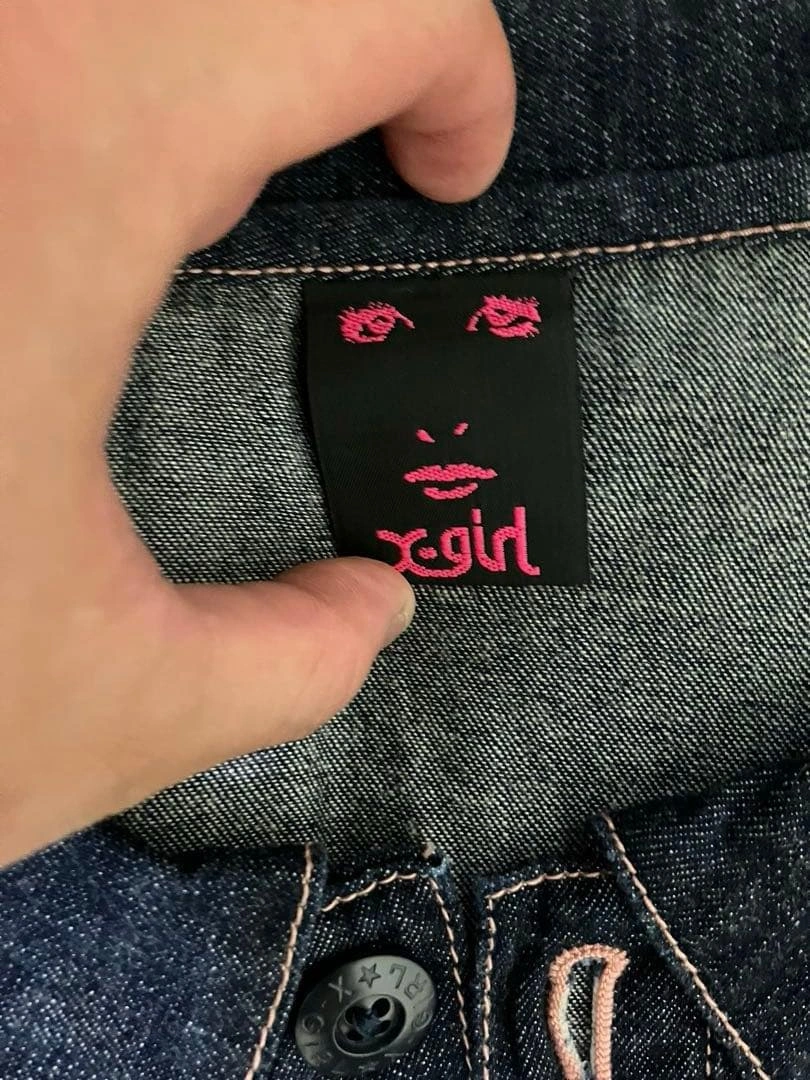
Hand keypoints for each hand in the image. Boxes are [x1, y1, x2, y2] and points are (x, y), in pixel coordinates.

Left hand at [0, 1, 514, 863]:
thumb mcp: (85, 714)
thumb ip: (289, 661)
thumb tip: (373, 611)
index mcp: (49, 153)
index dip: (453, 70)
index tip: (447, 174)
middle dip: (332, 24)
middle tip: (345, 138)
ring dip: (186, 40)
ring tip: (201, 159)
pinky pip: (20, 36)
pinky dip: (79, 64)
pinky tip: (53, 182)